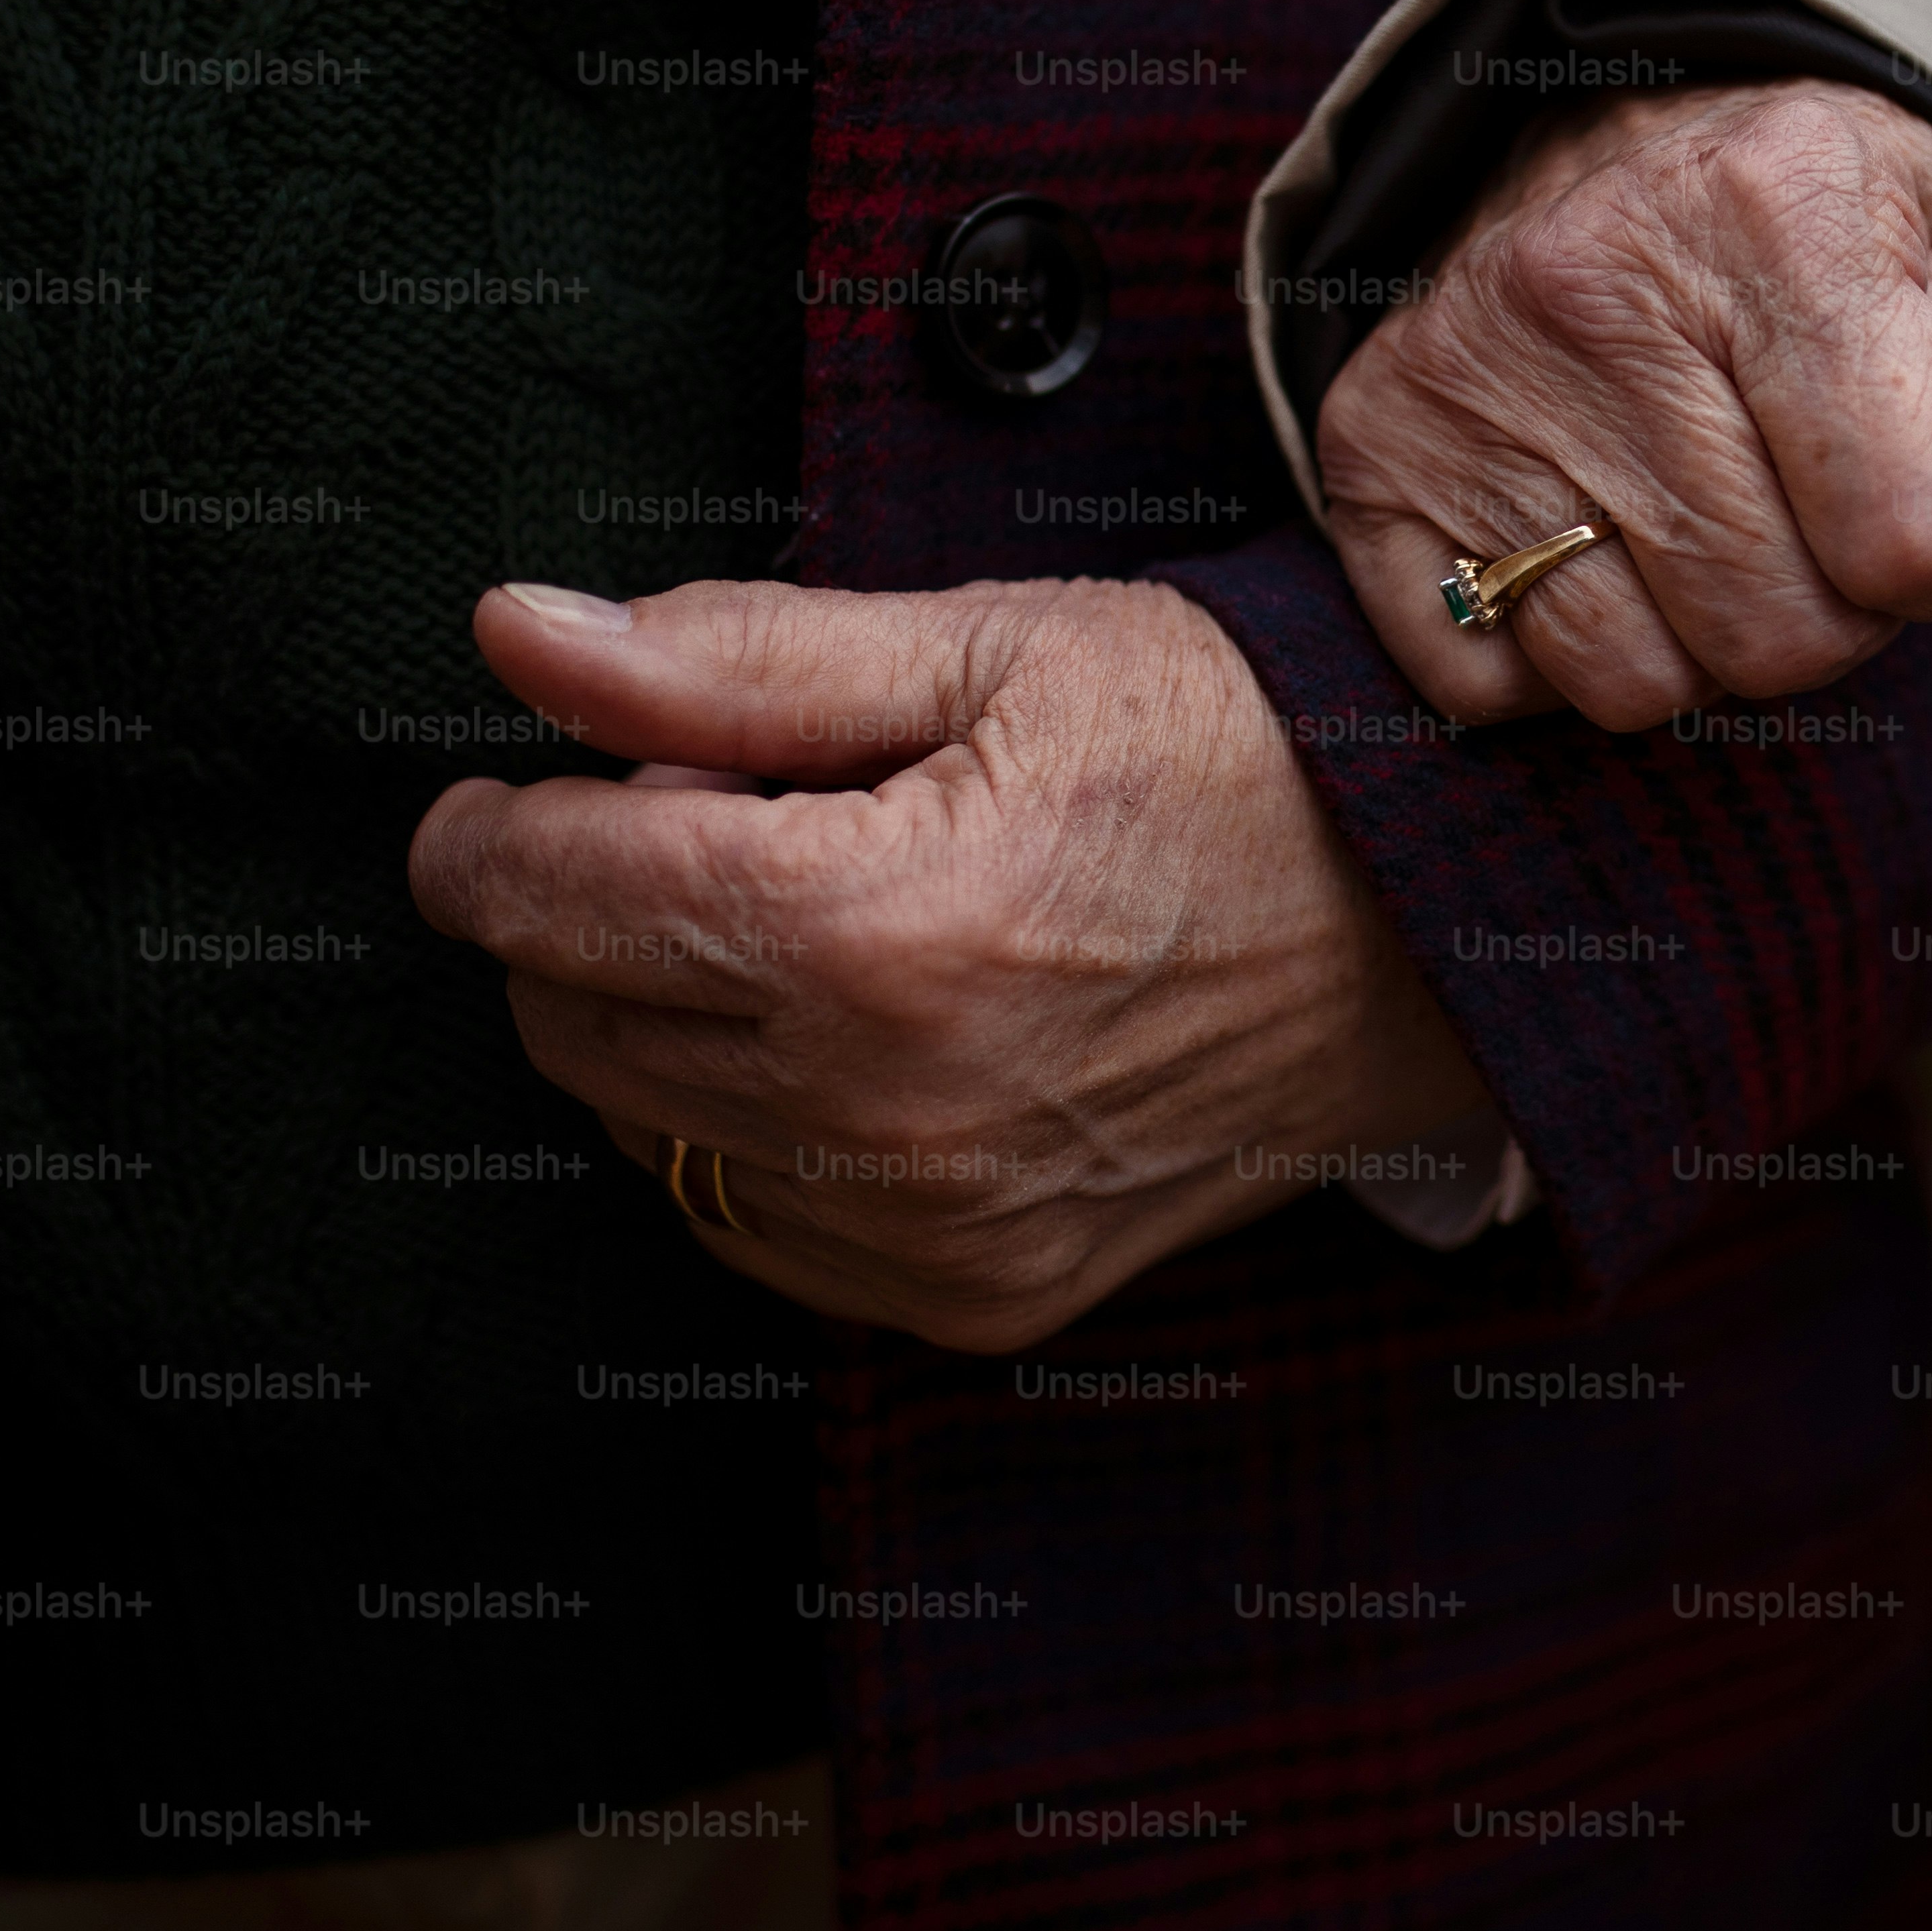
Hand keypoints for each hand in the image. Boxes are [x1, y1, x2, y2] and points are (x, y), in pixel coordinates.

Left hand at [407, 575, 1487, 1352]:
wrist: (1436, 929)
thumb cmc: (1239, 758)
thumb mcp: (995, 644)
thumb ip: (732, 658)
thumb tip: (518, 637)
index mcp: (873, 928)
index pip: (549, 893)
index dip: (495, 827)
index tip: (511, 790)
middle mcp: (883, 1109)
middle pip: (566, 1017)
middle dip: (594, 912)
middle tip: (730, 823)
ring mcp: (928, 1226)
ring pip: (641, 1129)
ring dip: (670, 1019)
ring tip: (822, 921)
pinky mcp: (969, 1293)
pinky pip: (750, 1222)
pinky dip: (756, 1127)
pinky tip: (864, 1034)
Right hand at [1317, 77, 1931, 730]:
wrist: (1641, 116)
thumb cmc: (1834, 215)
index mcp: (1776, 204)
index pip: (1902, 535)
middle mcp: (1595, 279)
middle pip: (1773, 631)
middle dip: (1835, 614)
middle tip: (1824, 522)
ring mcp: (1464, 366)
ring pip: (1633, 679)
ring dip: (1700, 644)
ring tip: (1714, 531)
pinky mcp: (1370, 443)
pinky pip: (1485, 682)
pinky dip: (1558, 654)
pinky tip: (1599, 545)